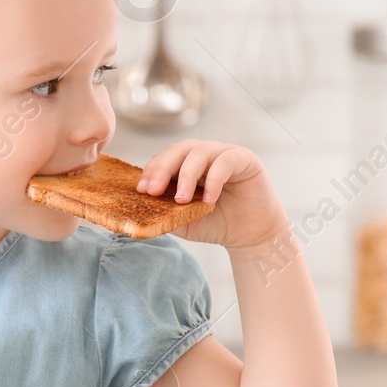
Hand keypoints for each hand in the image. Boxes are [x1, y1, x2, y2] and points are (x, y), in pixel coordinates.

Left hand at [135, 139, 289, 248]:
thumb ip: (164, 212)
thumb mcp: (183, 220)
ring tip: (182, 200)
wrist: (250, 237)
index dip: (151, 171)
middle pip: (179, 149)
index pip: (164, 158)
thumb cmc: (216, 225)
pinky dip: (214, 179)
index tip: (142, 190)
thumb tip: (137, 212)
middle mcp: (204, 154)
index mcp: (186, 164)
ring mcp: (224, 154)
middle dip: (162, 168)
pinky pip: (225, 161)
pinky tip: (209, 200)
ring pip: (199, 152)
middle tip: (154, 190)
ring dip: (186, 175)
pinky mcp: (245, 159)